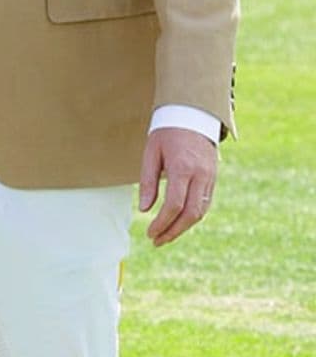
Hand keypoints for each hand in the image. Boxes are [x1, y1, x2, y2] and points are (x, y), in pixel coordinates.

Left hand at [139, 127, 217, 246]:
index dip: (162, 223)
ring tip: (165, 236)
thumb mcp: (150, 153)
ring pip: (200, 212)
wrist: (193, 115)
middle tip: (156, 241)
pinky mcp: (213, 179)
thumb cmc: (166, 133)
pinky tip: (178, 222)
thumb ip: (148, 182)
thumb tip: (144, 209)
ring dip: (183, 228)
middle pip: (191, 214)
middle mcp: (201, 176)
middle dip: (173, 231)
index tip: (149, 233)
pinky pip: (205, 203)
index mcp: (183, 169)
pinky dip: (192, 216)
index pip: (174, 205)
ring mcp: (210, 178)